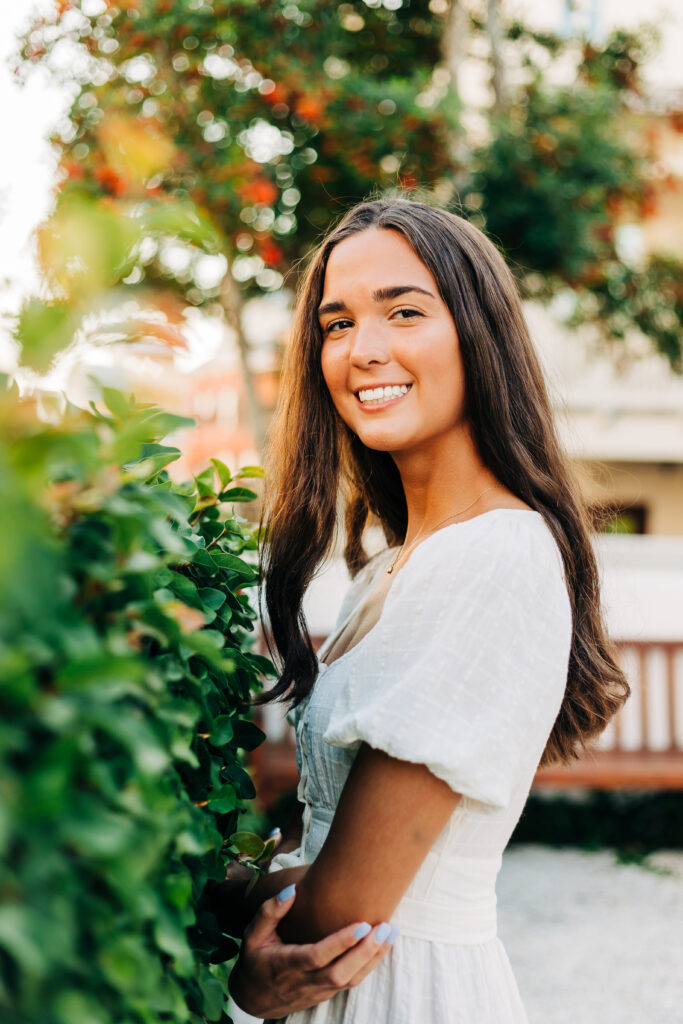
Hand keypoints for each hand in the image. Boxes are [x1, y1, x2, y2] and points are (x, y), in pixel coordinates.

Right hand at [229, 885, 396, 1018]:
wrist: (253, 999)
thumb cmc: (255, 959)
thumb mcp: (253, 934)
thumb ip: (270, 911)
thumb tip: (292, 890)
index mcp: (285, 964)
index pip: (316, 956)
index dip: (340, 944)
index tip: (361, 925)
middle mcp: (303, 981)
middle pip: (339, 973)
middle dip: (365, 952)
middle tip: (385, 928)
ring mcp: (317, 991)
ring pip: (350, 981)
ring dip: (373, 959)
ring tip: (391, 933)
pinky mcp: (326, 994)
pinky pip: (351, 983)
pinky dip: (369, 966)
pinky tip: (382, 946)